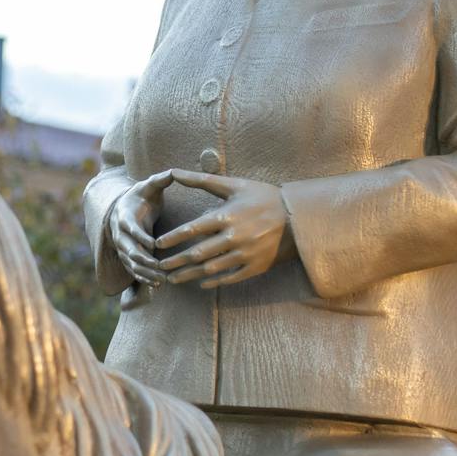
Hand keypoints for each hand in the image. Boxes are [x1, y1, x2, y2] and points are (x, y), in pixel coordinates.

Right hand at [108, 169, 174, 285]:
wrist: (126, 208)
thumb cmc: (141, 196)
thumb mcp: (149, 186)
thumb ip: (160, 180)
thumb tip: (174, 172)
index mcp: (124, 216)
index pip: (130, 228)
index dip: (140, 236)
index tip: (154, 243)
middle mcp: (120, 234)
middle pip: (129, 250)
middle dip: (144, 260)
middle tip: (161, 268)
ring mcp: (123, 247)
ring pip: (131, 264)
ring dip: (145, 273)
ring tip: (162, 281)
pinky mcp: (128, 256)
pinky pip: (133, 270)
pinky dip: (143, 278)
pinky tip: (157, 286)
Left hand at [154, 171, 294, 288]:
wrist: (299, 218)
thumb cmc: (263, 197)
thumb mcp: (234, 185)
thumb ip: (202, 181)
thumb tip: (174, 172)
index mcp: (227, 217)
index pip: (192, 230)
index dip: (172, 239)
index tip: (157, 244)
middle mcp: (234, 238)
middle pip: (197, 254)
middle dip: (175, 261)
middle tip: (158, 266)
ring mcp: (245, 255)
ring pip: (210, 269)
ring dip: (188, 275)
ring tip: (172, 279)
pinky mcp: (255, 267)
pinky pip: (229, 278)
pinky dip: (213, 282)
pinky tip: (200, 283)